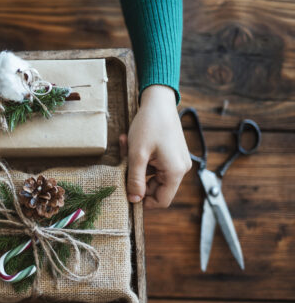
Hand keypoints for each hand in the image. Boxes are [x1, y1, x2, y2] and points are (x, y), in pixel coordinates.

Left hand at [119, 85, 191, 208]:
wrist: (159, 101)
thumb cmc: (149, 125)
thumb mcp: (137, 155)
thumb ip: (135, 180)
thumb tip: (134, 200)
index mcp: (175, 172)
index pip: (161, 201)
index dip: (143, 202)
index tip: (127, 192)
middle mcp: (180, 169)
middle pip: (156, 189)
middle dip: (136, 179)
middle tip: (122, 164)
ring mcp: (177, 161)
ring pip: (152, 176)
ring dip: (136, 166)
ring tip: (126, 147)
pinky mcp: (172, 154)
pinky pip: (155, 165)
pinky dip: (142, 158)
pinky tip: (131, 143)